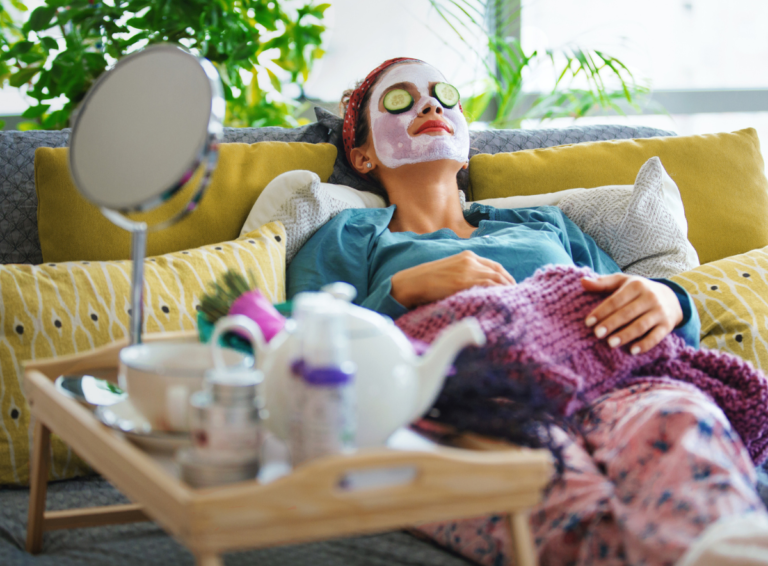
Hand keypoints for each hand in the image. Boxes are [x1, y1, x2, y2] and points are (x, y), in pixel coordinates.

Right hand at [391, 250, 514, 307]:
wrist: (412, 283)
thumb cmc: (428, 281)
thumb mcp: (450, 272)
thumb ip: (465, 274)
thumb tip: (479, 288)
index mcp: (467, 256)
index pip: (495, 266)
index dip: (506, 277)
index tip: (511, 288)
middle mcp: (470, 260)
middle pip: (499, 272)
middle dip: (510, 285)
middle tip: (517, 297)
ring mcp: (467, 270)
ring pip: (496, 279)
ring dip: (507, 290)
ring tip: (514, 301)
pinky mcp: (463, 282)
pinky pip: (488, 286)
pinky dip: (498, 293)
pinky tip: (503, 301)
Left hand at [581, 274, 682, 354]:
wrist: (671, 297)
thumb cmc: (638, 290)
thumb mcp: (622, 282)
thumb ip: (602, 283)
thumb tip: (582, 281)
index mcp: (636, 285)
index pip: (615, 300)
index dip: (601, 311)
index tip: (588, 322)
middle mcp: (650, 297)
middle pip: (627, 313)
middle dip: (611, 324)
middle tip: (597, 334)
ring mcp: (660, 312)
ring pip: (641, 325)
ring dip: (626, 335)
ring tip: (611, 344)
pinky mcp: (667, 325)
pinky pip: (656, 337)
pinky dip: (645, 344)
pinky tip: (632, 351)